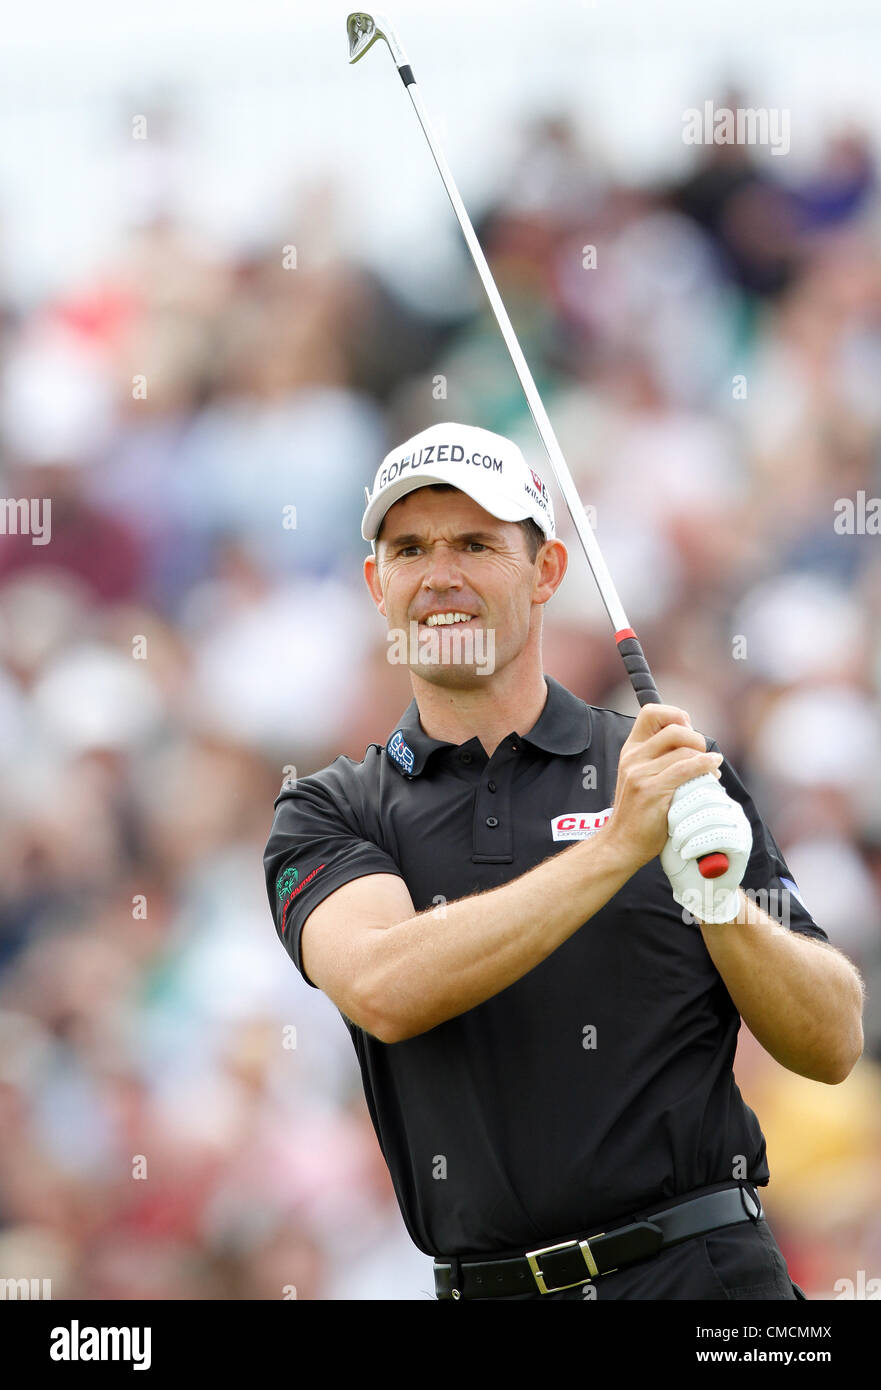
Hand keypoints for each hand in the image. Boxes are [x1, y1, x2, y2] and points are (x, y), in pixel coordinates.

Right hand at [607, 705, 724, 872]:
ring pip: (684, 750)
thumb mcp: (641, 777)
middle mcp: (633, 757)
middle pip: (674, 729)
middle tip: (703, 755)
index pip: (651, 712)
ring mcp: (640, 773)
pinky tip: (713, 771)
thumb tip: (694, 743)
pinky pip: (686, 769)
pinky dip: (705, 766)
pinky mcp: (651, 790)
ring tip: (711, 772)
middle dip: (697, 739)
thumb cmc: (639, 813)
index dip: (675, 715)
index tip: (688, 730)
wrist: (622, 843)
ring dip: (705, 758)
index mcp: (630, 750)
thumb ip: (660, 758)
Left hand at [660, 775, 752, 922]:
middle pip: (705, 794)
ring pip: (711, 814)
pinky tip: (685, 853)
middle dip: (681, 810)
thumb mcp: (671, 826)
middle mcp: (730, 807)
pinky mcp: (743, 844)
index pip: (698, 780)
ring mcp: (739, 824)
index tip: (661, 808)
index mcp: (714, 797)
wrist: (697, 890)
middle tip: (667, 828)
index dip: (678, 792)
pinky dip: (697, 844)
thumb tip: (665, 779)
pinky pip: (719, 836)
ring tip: (675, 843)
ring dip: (687, 829)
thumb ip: (672, 803)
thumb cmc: (679, 856)